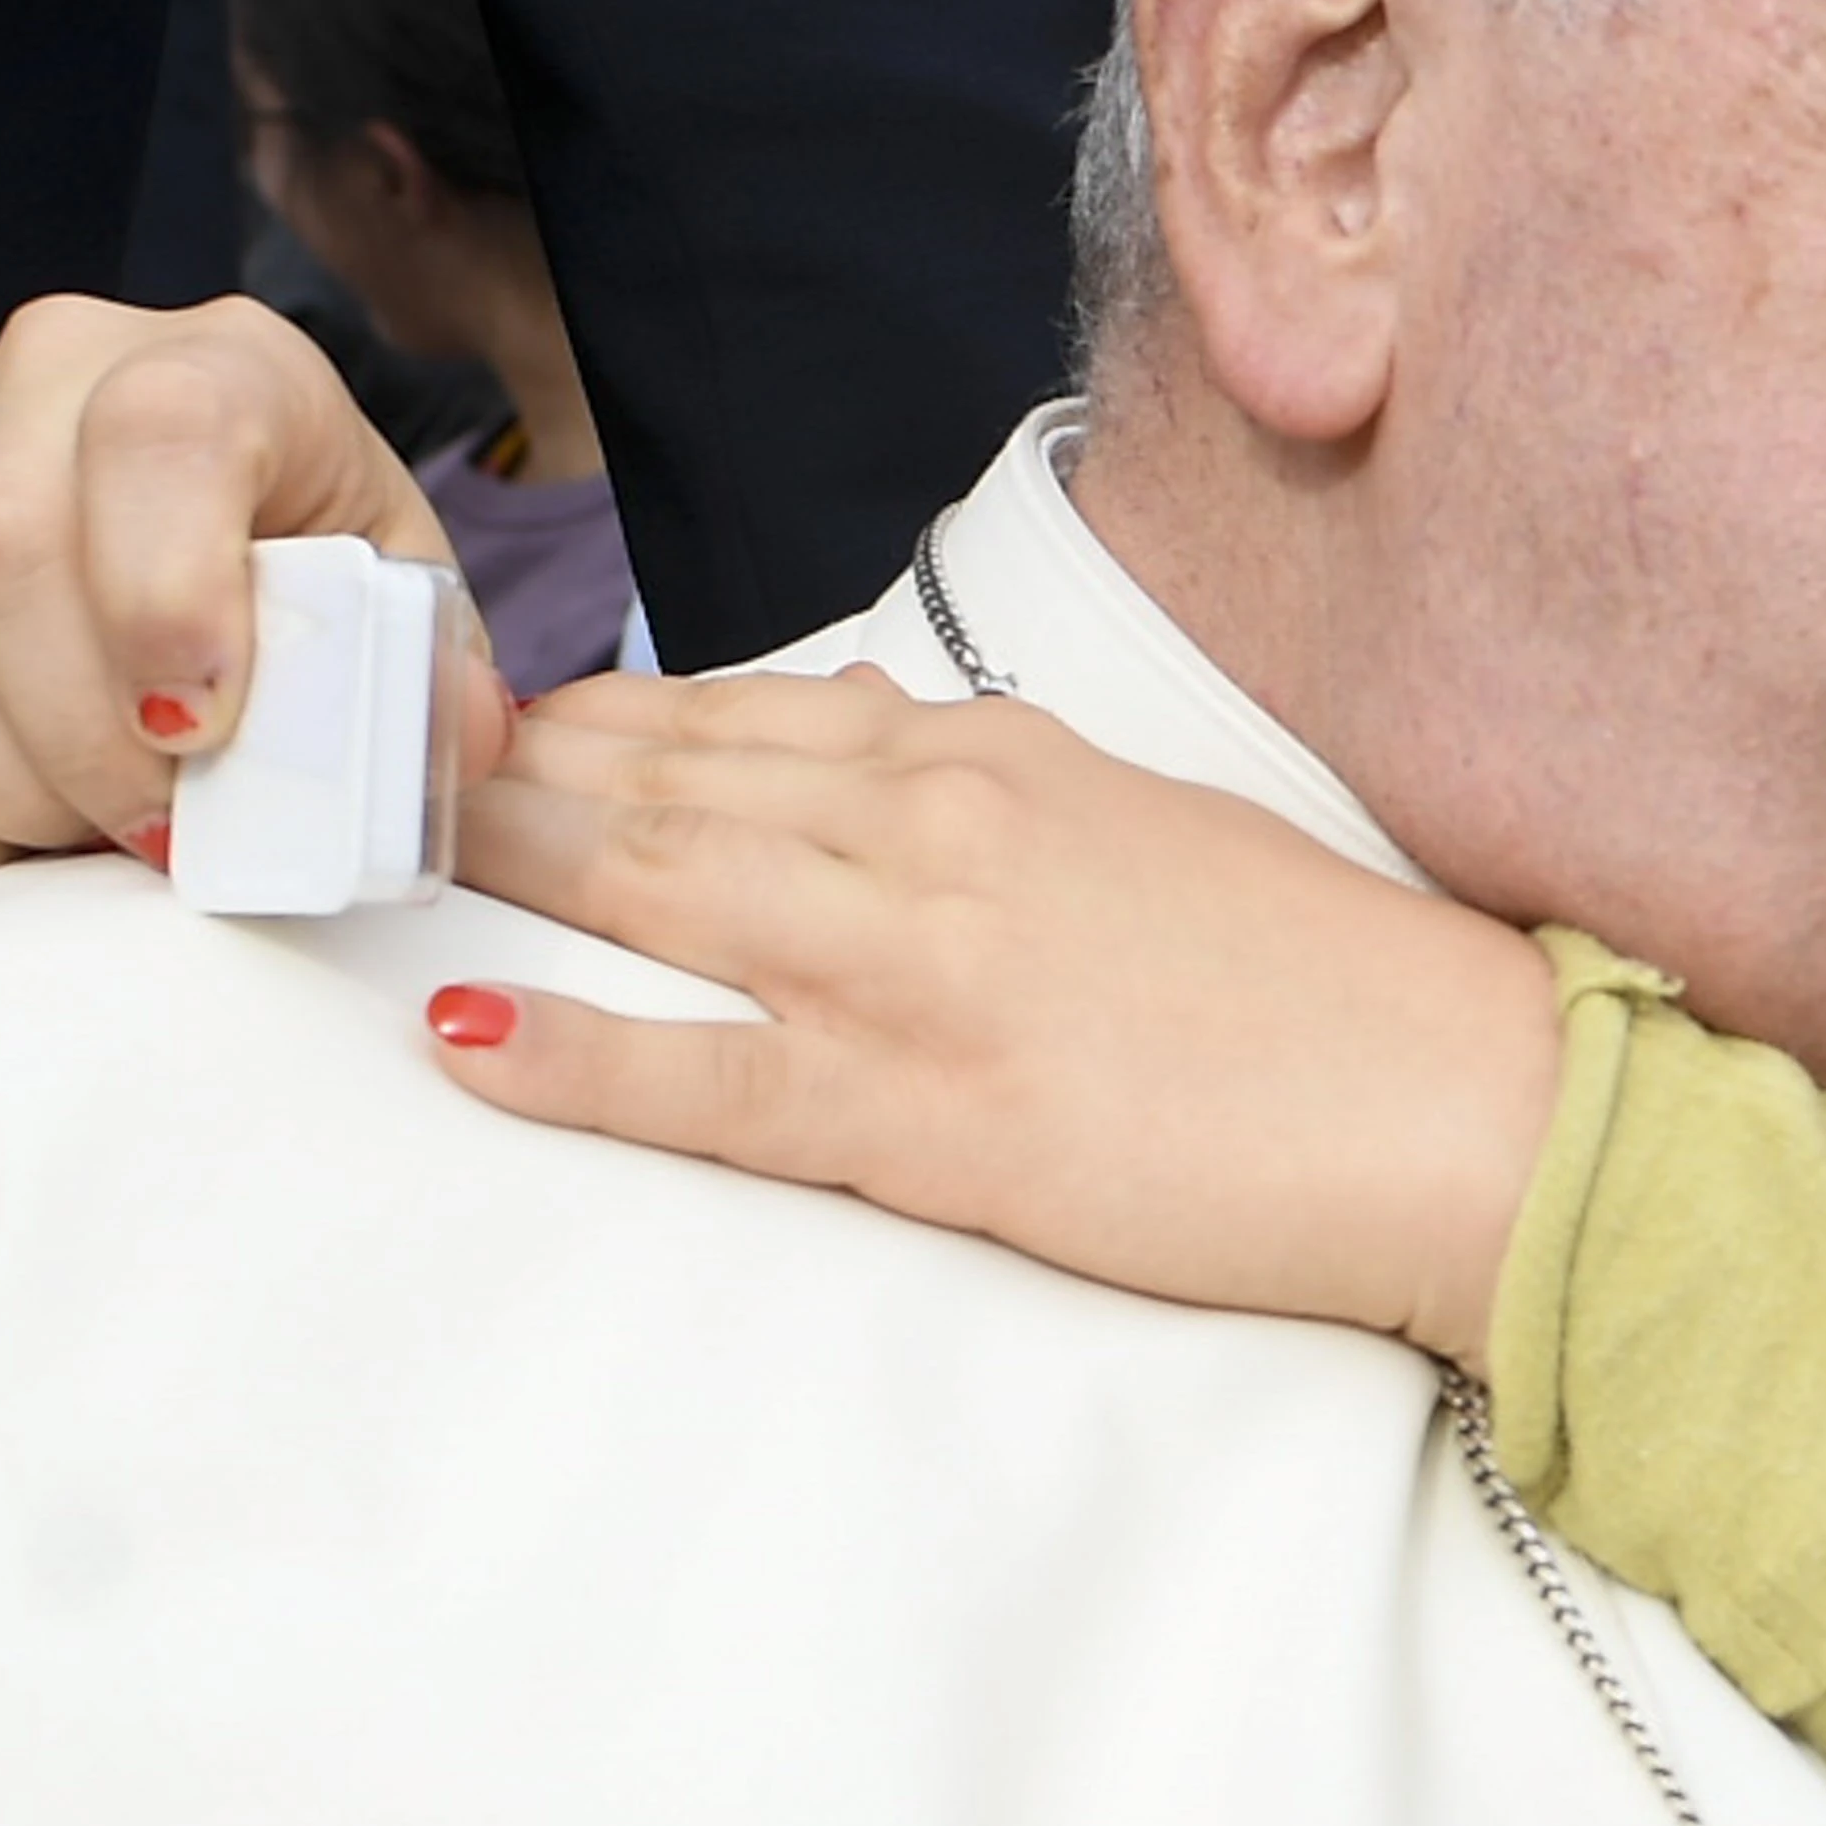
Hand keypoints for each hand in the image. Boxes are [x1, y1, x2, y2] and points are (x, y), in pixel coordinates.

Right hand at [0, 295, 466, 885]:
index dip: (167, 589)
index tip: (206, 723)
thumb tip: (450, 736)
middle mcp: (43, 384)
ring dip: (6, 786)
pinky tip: (26, 853)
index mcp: (213, 366)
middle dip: (85, 735)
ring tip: (105, 842)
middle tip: (170, 832)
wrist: (245, 572)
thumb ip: (431, 681)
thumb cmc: (325, 589)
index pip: (155, 434)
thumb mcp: (408, 618)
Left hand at [425, 667, 1564, 1362]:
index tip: (493, 723)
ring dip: (497, 865)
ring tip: (374, 855)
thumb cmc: (1321, 987)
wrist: (1451, 1104)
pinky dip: (571, 1053)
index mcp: (988, 757)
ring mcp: (914, 966)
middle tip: (374, 769)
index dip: (595, 720)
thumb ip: (987, 785)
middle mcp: (931, 828)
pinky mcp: (922, 1109)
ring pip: (652, 886)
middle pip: (659, 780)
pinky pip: (704, 1076)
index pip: (745, 716)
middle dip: (500, 770)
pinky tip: (465, 1036)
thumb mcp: (1142, 824)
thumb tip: (862, 731)